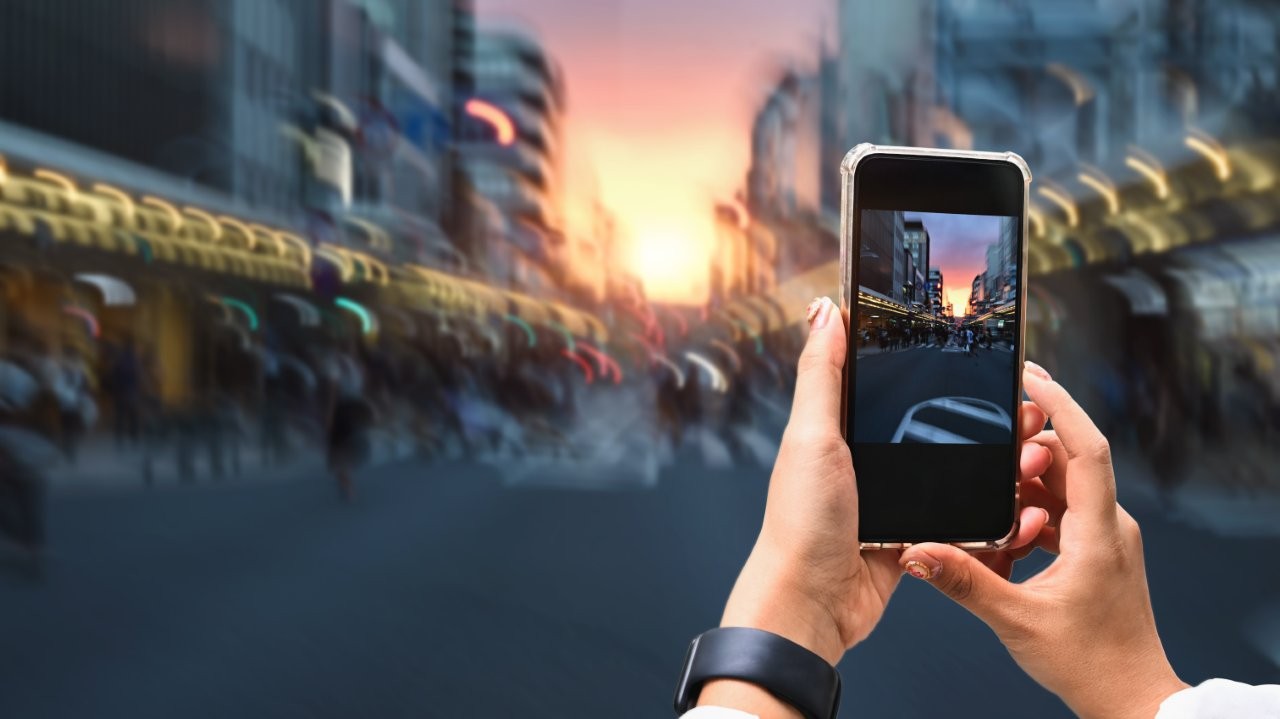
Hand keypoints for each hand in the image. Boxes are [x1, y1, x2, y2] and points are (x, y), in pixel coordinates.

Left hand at [699, 298, 1049, 716]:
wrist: (814, 604)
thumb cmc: (802, 522)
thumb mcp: (811, 436)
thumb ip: (821, 374)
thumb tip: (825, 310)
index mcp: (837, 430)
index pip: (885, 381)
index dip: (926, 362)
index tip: (971, 344)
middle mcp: (864, 460)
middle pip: (931, 423)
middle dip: (979, 414)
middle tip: (1022, 406)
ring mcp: (890, 498)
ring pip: (952, 468)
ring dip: (991, 462)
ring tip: (1031, 449)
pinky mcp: (911, 535)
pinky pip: (956, 516)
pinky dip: (985, 510)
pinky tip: (1017, 499)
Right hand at [899, 362, 1187, 718]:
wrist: (1130, 699)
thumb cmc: (1090, 664)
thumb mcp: (1016, 621)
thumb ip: (965, 581)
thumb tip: (918, 552)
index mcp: (1099, 533)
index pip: (1088, 448)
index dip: (1062, 406)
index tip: (1032, 375)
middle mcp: (1110, 527)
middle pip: (1071, 460)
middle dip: (1030, 442)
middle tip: (991, 431)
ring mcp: (1106, 539)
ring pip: (1064, 487)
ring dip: (1027, 480)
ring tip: (988, 483)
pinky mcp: (1098, 553)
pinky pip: (1064, 513)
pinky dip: (1032, 509)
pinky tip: (1002, 527)